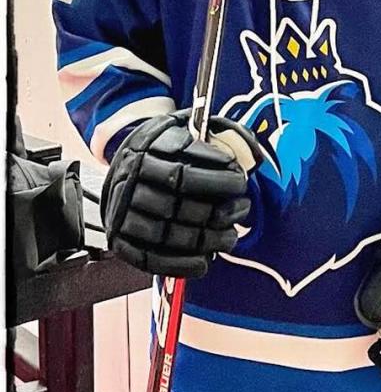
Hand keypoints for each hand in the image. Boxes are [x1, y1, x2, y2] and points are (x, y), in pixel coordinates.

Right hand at [102, 110, 264, 278]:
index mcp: (145, 151)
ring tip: (230, 237)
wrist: (123, 169)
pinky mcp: (120, 239)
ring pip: (167, 235)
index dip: (217, 181)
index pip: (183, 174)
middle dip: (218, 213)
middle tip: (242, 210)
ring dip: (205, 241)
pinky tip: (204, 261)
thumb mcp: (184, 127)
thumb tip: (250, 149)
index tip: (240, 182)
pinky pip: (150, 259)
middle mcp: (129, 182)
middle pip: (178, 207)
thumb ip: (215, 132)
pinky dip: (180, 264)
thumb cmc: (163, 149)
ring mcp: (122, 213)